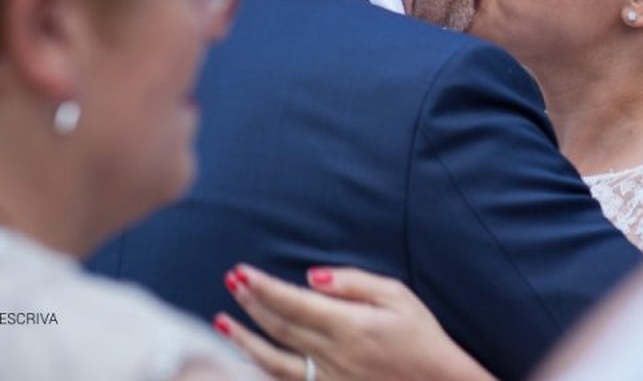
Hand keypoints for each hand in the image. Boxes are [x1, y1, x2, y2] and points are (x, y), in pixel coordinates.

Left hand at [215, 265, 495, 380]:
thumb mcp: (397, 296)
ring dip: (243, 338)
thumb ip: (353, 283)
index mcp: (349, 326)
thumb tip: (311, 277)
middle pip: (278, 327)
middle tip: (231, 281)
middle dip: (250, 302)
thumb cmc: (420, 336)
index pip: (292, 302)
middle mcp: (332, 355)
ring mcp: (327, 378)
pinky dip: (260, 368)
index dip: (263, 287)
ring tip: (221, 320)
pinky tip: (246, 355)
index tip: (242, 272)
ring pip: (272, 359)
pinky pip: (284, 380)